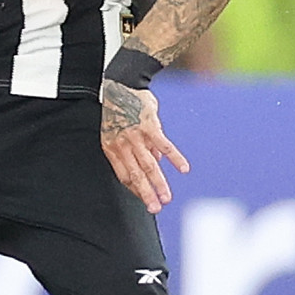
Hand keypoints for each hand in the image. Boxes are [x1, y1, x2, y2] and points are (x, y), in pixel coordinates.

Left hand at [100, 80, 189, 213]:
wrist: (121, 85)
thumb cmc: (121, 109)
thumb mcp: (120, 130)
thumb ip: (136, 148)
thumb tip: (156, 163)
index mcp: (111, 148)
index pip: (123, 175)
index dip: (134, 189)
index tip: (144, 200)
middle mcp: (122, 145)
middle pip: (136, 175)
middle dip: (146, 194)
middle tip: (155, 209)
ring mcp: (135, 137)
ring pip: (149, 165)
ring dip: (159, 183)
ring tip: (166, 198)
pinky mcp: (149, 127)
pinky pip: (164, 146)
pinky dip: (174, 158)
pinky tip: (183, 169)